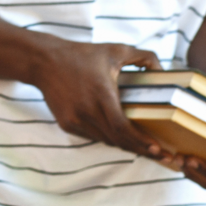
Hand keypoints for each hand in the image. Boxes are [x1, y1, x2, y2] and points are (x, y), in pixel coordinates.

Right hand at [29, 40, 163, 156]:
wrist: (43, 61)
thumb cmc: (81, 54)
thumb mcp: (115, 50)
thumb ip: (144, 56)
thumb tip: (163, 70)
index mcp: (101, 95)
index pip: (123, 128)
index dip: (142, 142)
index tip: (159, 149)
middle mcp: (86, 111)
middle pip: (118, 140)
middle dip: (141, 149)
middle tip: (162, 156)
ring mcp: (75, 120)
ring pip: (106, 140)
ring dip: (125, 145)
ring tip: (146, 148)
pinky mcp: (66, 124)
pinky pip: (93, 136)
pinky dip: (108, 138)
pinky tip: (121, 137)